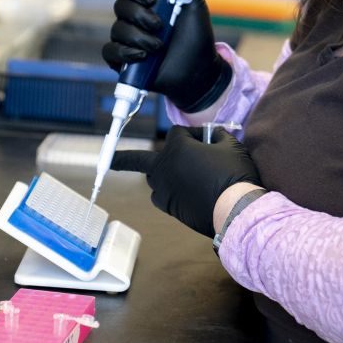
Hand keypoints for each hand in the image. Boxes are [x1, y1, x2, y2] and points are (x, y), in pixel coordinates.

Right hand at [102, 0, 231, 112]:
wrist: (199, 70)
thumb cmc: (197, 37)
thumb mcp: (196, 5)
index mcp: (148, 2)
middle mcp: (134, 18)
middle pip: (120, 6)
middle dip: (139, 15)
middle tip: (159, 26)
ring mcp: (127, 39)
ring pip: (117, 29)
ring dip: (138, 37)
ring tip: (158, 47)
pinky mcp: (123, 60)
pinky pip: (109, 51)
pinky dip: (123, 52)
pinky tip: (142, 56)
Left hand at [111, 125, 261, 237]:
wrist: (234, 209)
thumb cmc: (233, 172)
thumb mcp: (230, 145)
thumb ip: (217, 137)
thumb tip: (214, 136)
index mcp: (176, 147)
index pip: (178, 133)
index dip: (193, 135)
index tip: (207, 140)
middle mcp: (163, 167)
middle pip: (142, 159)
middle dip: (123, 159)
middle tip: (109, 160)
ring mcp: (162, 188)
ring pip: (155, 178)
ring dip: (163, 174)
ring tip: (176, 176)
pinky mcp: (168, 207)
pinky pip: (163, 196)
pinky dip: (170, 192)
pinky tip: (186, 194)